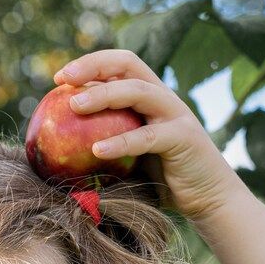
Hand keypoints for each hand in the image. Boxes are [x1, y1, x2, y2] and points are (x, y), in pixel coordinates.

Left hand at [54, 49, 241, 220]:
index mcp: (149, 97)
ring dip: (104, 95)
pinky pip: (146, 136)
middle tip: (63, 80)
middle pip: (128, 65)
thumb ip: (105, 145)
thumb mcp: (128, 159)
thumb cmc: (161, 182)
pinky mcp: (183, 138)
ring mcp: (175, 115)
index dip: (90, 64)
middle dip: (93, 66)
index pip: (119, 66)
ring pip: (137, 92)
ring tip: (74, 107)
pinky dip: (120, 142)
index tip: (59, 79)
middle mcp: (163, 98)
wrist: (207, 198)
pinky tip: (96, 150)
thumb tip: (57, 151)